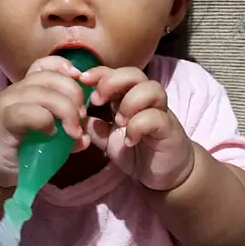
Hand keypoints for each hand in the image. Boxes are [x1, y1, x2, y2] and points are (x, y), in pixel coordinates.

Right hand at [0, 56, 86, 188]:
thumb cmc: (16, 151)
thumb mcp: (46, 138)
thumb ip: (65, 133)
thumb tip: (86, 137)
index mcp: (28, 89)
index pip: (47, 64)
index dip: (66, 69)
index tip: (82, 85)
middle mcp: (18, 91)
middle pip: (52, 78)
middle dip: (75, 95)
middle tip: (81, 119)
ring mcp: (9, 103)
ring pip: (44, 93)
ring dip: (66, 110)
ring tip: (72, 131)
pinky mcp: (4, 121)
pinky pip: (30, 112)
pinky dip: (46, 121)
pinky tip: (51, 134)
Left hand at [80, 66, 194, 190]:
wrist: (166, 173)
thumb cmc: (138, 151)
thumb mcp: (109, 141)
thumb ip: (94, 129)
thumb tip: (75, 118)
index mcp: (128, 98)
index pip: (115, 74)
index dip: (99, 72)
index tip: (82, 80)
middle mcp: (146, 99)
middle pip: (134, 73)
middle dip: (112, 81)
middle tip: (97, 101)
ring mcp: (160, 112)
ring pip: (150, 89)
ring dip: (129, 102)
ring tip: (118, 122)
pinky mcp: (169, 128)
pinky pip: (155, 117)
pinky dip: (138, 126)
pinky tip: (130, 140)